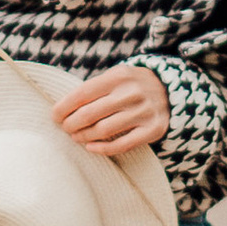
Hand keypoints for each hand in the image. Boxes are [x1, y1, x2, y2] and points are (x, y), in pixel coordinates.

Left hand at [54, 65, 170, 156]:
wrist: (171, 90)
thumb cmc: (132, 85)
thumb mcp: (117, 76)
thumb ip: (94, 88)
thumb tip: (62, 108)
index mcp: (118, 76)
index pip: (82, 93)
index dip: (64, 107)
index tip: (54, 116)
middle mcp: (132, 93)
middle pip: (89, 114)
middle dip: (71, 124)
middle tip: (65, 128)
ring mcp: (144, 112)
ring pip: (103, 130)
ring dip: (83, 137)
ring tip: (76, 137)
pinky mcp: (153, 130)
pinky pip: (122, 144)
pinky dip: (102, 149)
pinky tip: (91, 148)